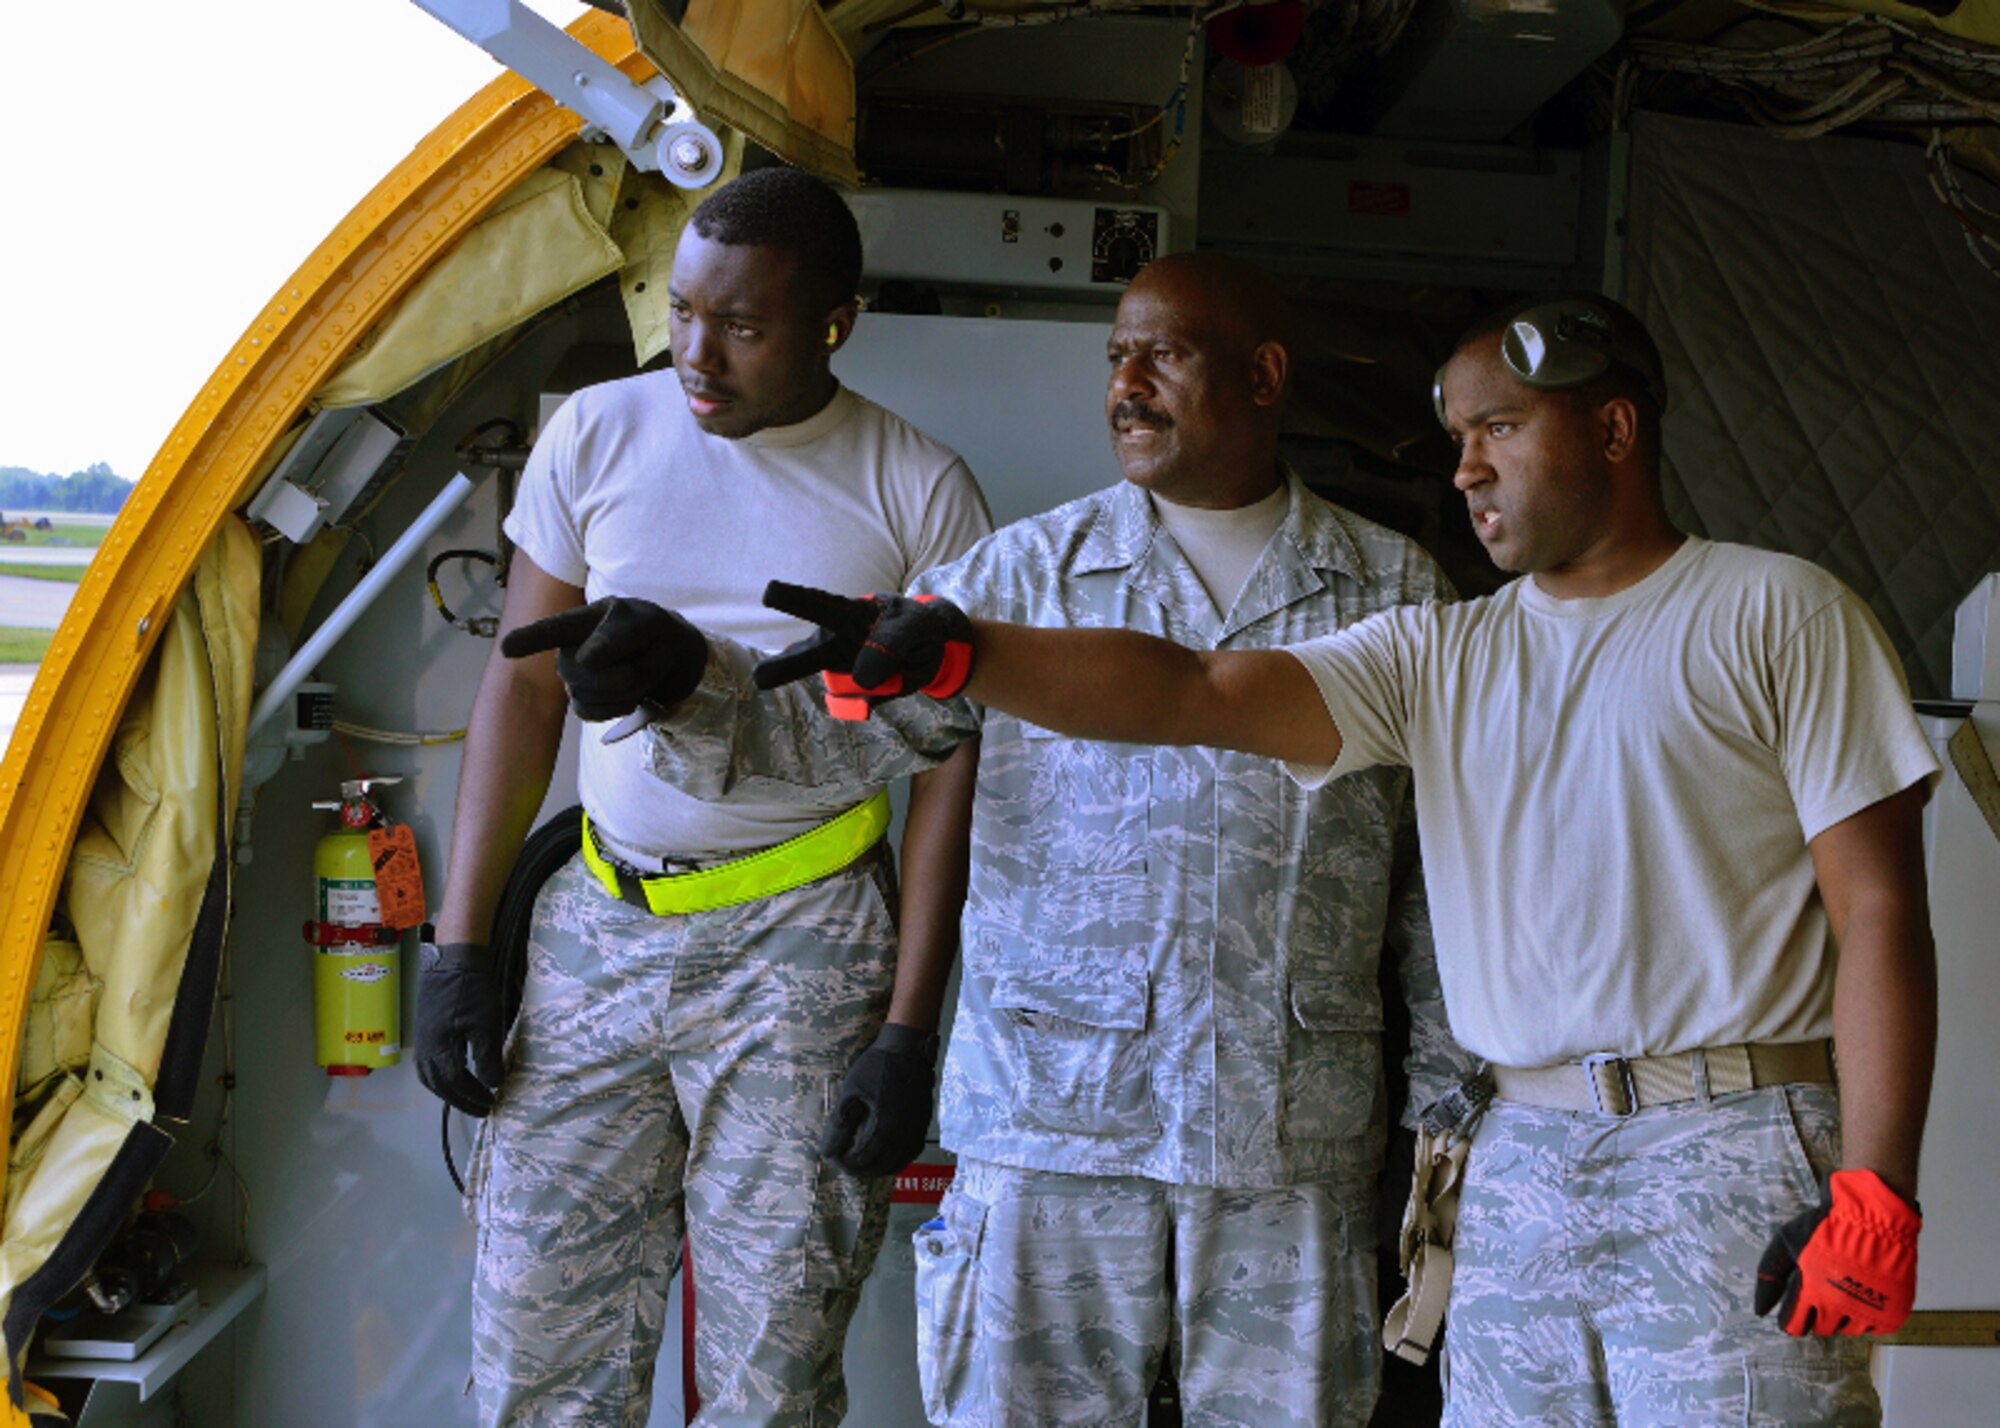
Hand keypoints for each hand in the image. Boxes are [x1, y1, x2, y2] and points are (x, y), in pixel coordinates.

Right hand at [415, 926, 505, 1116]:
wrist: (454, 958)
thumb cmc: (472, 989)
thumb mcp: (486, 1024)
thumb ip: (488, 1058)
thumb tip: (492, 1084)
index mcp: (438, 1049)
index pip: (455, 1084)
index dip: (473, 1097)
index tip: (491, 1104)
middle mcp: (424, 1048)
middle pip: (439, 1085)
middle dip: (461, 1100)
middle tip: (481, 1109)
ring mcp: (421, 1039)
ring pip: (430, 1076)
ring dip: (448, 1091)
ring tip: (467, 1098)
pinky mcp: (424, 1029)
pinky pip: (428, 1063)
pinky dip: (441, 1076)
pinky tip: (453, 1074)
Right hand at [501, 597, 708, 741]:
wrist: (671, 658)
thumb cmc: (654, 633)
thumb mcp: (648, 625)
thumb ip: (620, 636)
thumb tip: (585, 659)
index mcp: (582, 622)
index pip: (551, 630)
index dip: (529, 639)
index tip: (507, 649)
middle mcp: (569, 649)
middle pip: (572, 670)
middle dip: (613, 675)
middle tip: (640, 664)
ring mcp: (573, 678)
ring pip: (583, 695)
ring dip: (623, 691)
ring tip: (637, 674)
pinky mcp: (584, 702)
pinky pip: (590, 713)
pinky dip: (616, 708)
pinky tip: (629, 696)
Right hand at [755, 581, 973, 719]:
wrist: (933, 648)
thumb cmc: (916, 625)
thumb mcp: (916, 626)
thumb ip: (892, 643)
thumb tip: (861, 677)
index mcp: (850, 615)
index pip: (820, 605)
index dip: (794, 599)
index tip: (769, 593)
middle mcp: (836, 643)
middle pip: (807, 656)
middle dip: (784, 667)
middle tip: (760, 679)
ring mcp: (842, 671)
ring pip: (844, 688)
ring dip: (873, 685)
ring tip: (901, 666)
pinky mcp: (853, 695)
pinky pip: (855, 706)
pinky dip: (871, 701)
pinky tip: (888, 684)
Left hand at [820, 1023, 940, 1175]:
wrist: (908, 1049)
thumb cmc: (878, 1066)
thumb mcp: (850, 1092)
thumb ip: (840, 1124)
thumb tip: (827, 1151)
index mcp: (884, 1128)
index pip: (860, 1161)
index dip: (842, 1162)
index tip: (832, 1155)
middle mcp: (902, 1136)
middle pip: (878, 1168)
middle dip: (857, 1168)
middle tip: (842, 1160)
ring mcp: (915, 1132)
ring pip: (895, 1165)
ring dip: (876, 1168)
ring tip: (861, 1161)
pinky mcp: (922, 1125)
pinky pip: (910, 1154)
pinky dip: (895, 1160)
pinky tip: (884, 1154)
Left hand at [1754, 1168, 1920, 1335]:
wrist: (1875, 1217)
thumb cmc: (1826, 1227)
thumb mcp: (1787, 1241)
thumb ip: (1770, 1275)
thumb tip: (1760, 1311)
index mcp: (1811, 1291)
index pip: (1794, 1325)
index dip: (1791, 1317)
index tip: (1795, 1309)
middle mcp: (1839, 1307)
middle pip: (1820, 1328)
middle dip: (1817, 1312)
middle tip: (1823, 1289)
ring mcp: (1867, 1312)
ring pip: (1846, 1329)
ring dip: (1842, 1315)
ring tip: (1845, 1286)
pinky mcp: (1892, 1315)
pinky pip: (1872, 1328)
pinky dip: (1867, 1315)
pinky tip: (1865, 1293)